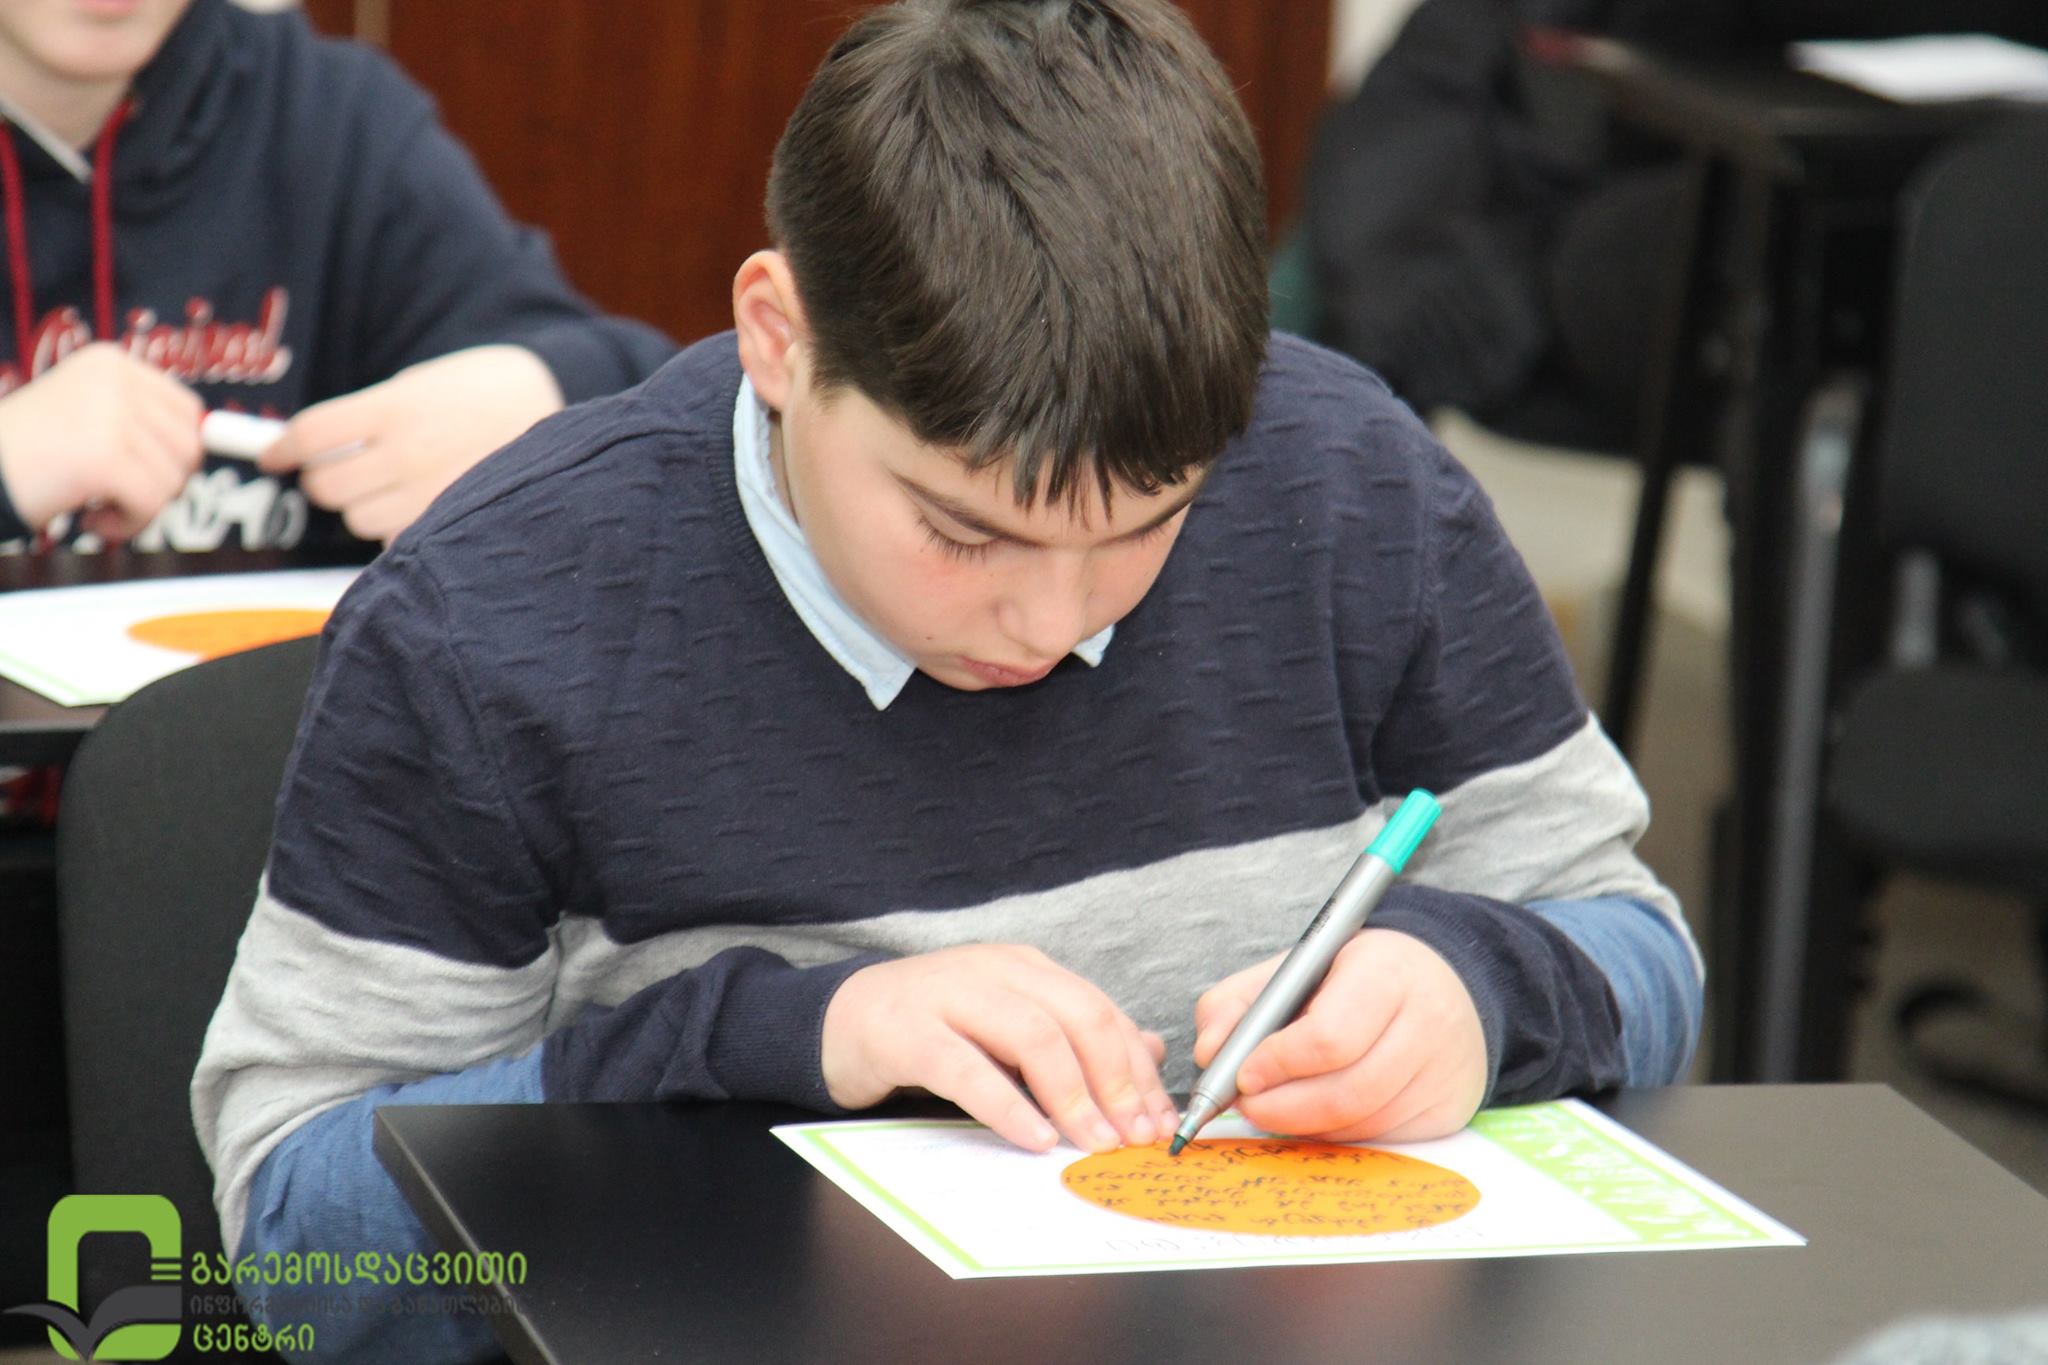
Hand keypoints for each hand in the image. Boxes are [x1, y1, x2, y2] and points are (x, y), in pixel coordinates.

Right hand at [0, 342, 203, 539]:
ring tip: (97, 503)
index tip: (140, 470)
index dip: (174, 451)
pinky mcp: (104, 457)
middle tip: (116, 491)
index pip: (186, 411)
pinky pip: (152, 503)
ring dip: (142, 506)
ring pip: (173, 480)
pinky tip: (92, 519)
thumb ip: (140, 420)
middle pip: (188, 447)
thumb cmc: (27, 455)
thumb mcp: (86, 415)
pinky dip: (128, 523)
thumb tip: (210, 435)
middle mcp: (114, 381)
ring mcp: (110, 416)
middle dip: (160, 482)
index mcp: (111, 363)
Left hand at [261, 344, 562, 541]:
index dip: (282, 447)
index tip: (272, 456)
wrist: (555, 401)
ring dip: (362, 505)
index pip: (312, 433)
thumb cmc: (479, 390)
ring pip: (358, 519)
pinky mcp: (455, 522)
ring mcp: (434, 492)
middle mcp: (410, 453)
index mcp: (395, 407)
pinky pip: (398, 539)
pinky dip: (397, 527)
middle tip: (341, 467)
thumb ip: (366, 418)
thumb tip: (305, 452)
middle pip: (328, 485)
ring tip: (391, 485)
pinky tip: (419, 504)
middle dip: (325, 478)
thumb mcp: (418, 385)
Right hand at [821, 945, 1179, 1153]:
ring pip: (1032, 1034)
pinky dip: (1008, 1105)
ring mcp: (949, 995)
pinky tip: (1034, 1138)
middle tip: (1136, 1136)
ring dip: (1073, 1094)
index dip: (1138, 1068)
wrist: (840, 1019)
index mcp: (1026, 968)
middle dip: (1117, 1080)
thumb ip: (1075, 1038)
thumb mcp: (1009, 1027)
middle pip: (1079, 1016)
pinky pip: (967, 1068)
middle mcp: (994, 970)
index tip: (1161, 1121)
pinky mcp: (907, 1032)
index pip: (1101, 1011)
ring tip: (1093, 1141)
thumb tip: (1153, 1053)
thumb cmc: (933, 1028)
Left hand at [1192, 928, 1486, 1143]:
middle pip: (1346, 1092)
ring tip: (1273, 1108)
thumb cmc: (1355, 977)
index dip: (1277, 1064)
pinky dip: (1336, 1135)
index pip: (1329, 1038)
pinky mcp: (1448, 1110)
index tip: (1244, 1075)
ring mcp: (1443, 1072)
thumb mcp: (1296, 968)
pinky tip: (1315, 1115)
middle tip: (1246, 1106)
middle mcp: (1427, 1022)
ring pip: (1361, 1123)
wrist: (1442, 985)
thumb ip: (1238, 1003)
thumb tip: (1208, 1054)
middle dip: (1282, 1108)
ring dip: (1304, 1126)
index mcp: (1386, 972)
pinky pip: (1380, 1139)